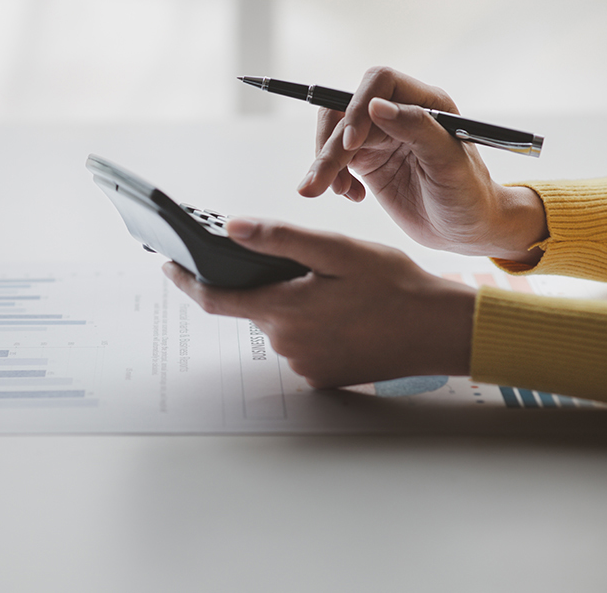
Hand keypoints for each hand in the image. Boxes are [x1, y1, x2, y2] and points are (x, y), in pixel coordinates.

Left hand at [163, 218, 475, 387]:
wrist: (441, 331)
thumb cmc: (395, 285)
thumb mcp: (338, 250)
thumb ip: (280, 240)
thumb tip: (231, 228)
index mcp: (283, 310)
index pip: (214, 298)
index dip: (186, 280)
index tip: (166, 263)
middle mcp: (287, 345)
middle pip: (253, 307)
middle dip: (261, 283)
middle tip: (298, 264)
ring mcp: (304, 365)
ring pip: (279, 325)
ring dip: (289, 303)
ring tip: (333, 287)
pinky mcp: (322, 377)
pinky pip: (301, 345)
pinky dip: (309, 325)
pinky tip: (342, 312)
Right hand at [299, 66, 546, 263]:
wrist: (465, 230)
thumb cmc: (469, 195)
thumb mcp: (450, 164)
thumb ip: (417, 129)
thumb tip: (377, 106)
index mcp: (426, 102)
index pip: (379, 82)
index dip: (358, 107)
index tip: (350, 144)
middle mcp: (399, 113)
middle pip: (346, 110)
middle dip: (329, 145)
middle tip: (319, 184)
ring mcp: (380, 137)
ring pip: (334, 135)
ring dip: (323, 164)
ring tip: (326, 193)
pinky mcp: (367, 160)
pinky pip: (334, 159)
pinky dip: (332, 177)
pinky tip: (352, 196)